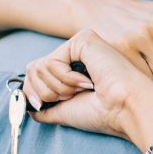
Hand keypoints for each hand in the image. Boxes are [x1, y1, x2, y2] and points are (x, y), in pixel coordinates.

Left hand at [24, 29, 152, 147]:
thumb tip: (26, 104)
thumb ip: (44, 107)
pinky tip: (87, 82)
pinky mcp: (83, 40)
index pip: (35, 73)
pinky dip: (65, 80)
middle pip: (32, 69)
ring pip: (39, 66)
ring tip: (83, 90)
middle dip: (45, 92)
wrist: (126, 110)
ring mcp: (80, 45)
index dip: (35, 93)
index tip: (51, 105)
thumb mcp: (65, 112)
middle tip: (72, 97)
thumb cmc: (104, 113)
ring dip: (58, 88)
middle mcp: (76, 53)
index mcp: (74, 68)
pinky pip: (52, 62)